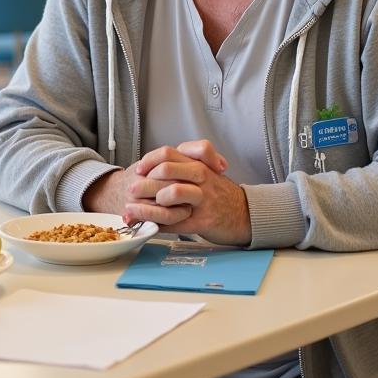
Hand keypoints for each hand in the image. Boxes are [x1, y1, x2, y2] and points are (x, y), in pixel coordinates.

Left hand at [125, 141, 250, 245]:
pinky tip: (150, 225)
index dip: (148, 161)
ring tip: (144, 207)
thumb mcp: (204, 171)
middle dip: (144, 182)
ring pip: (173, 192)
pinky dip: (158, 224)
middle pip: (166, 169)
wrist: (245, 214)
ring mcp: (204, 199)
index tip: (138, 170)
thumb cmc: (219, 193)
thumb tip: (149, 170)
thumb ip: (182, 166)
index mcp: (198, 163)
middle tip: (133, 190)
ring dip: (152, 201)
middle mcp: (201, 177)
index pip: (167, 153)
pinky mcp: (204, 220)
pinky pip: (176, 221)